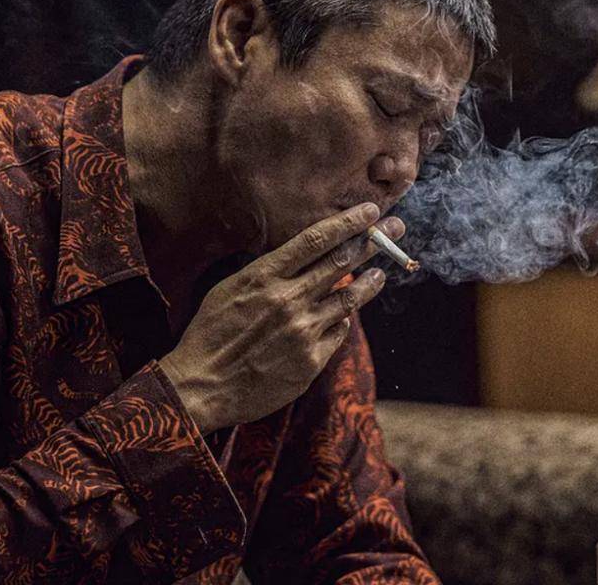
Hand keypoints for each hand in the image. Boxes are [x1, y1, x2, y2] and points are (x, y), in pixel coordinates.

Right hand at [159, 203, 402, 434]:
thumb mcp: (228, 290)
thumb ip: (266, 273)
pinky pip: (337, 332)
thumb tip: (298, 259)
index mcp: (264, 277)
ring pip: (349, 300)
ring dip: (369, 283)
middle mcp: (288, 299)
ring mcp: (302, 331)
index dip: (348, 222)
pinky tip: (342, 317)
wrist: (201, 387)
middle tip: (395, 230)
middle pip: (341, 263)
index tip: (370, 211)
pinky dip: (341, 321)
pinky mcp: (311, 360)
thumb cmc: (210, 335)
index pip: (315, 240)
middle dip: (373, 242)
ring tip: (380, 273)